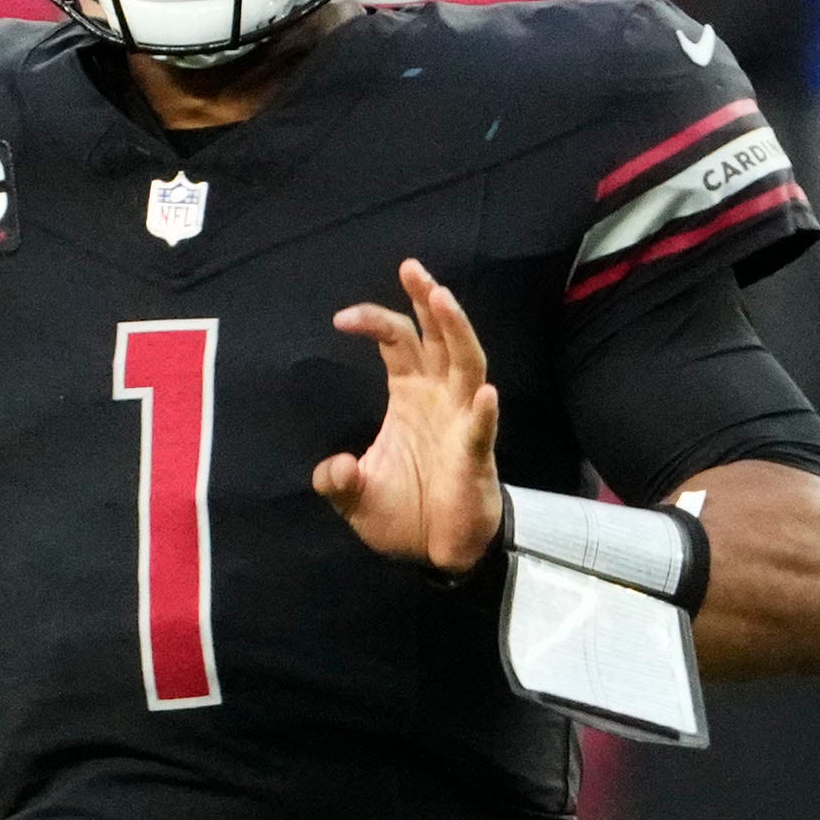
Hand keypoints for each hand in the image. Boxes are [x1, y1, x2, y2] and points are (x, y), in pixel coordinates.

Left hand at [314, 258, 503, 573]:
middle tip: (411, 267)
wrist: (438, 553)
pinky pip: (482, 430)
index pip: (398, 342)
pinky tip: (486, 395)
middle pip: (438, 337)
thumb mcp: (355, 497)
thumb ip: (337, 481)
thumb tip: (332, 468)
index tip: (341, 318)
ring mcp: (462, 423)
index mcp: (410, 394)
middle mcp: (440, 398)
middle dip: (426, 301)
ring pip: (467, 366)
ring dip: (456, 333)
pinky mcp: (476, 457)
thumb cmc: (404, 514)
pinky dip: (485, 413)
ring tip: (442, 300)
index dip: (375, 322)